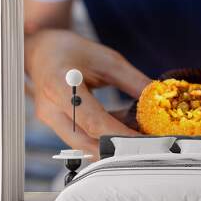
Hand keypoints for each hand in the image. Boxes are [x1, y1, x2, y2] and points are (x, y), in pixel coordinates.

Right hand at [25, 30, 150, 158]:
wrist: (42, 52)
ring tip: (138, 135)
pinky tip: (123, 128)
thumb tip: (158, 100)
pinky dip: (105, 138)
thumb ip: (133, 81)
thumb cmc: (72, 51)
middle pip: (86, 144)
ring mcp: (51, 121)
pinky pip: (82, 139)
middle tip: (147, 147)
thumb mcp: (108, 60)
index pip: (93, 122)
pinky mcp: (57, 126)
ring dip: (113, 145)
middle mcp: (51, 109)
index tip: (145, 141)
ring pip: (85, 146)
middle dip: (119, 149)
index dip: (121, 136)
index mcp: (60, 86)